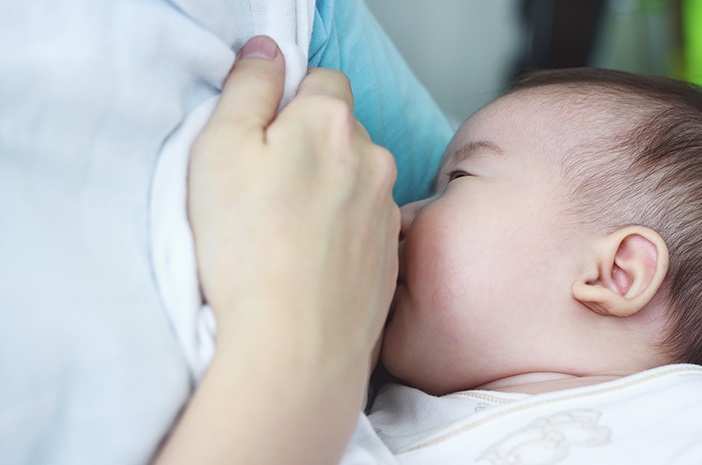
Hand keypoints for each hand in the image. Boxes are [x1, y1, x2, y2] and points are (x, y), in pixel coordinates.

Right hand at [188, 36, 398, 366]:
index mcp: (331, 122)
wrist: (295, 343)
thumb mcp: (220, 148)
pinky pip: (366, 225)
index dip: (290, 101)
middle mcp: (373, 158)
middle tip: (267, 190)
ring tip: (288, 232)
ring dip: (331, 190)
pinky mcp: (390, 255)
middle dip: (311, 146)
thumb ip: (248, 87)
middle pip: (343, 131)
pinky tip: (312, 260)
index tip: (263, 136)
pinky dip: (344, 232)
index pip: (322, 80)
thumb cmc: (247, 247)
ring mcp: (386, 210)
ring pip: (357, 179)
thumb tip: (268, 51)